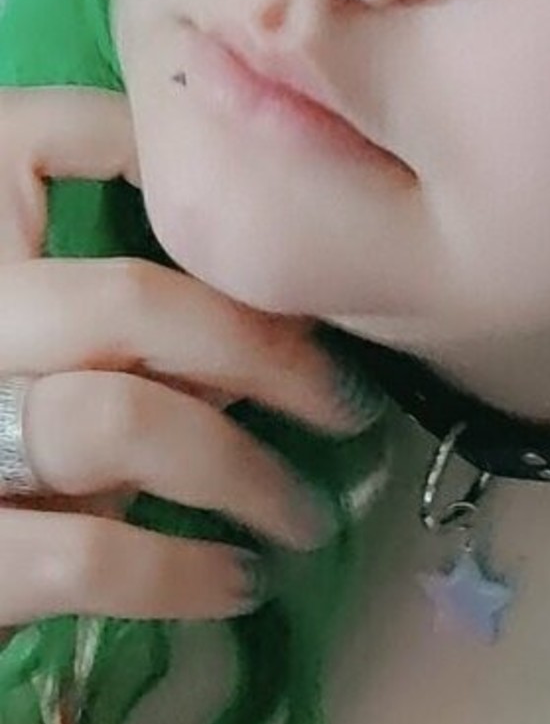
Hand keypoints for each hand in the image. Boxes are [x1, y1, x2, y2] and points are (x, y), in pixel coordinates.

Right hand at [0, 86, 359, 644]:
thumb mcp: (51, 363)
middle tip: (343, 406)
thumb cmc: (13, 466)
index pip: (25, 139)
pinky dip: (182, 571)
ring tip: (300, 516)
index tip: (262, 231)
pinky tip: (234, 584)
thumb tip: (267, 313)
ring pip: (116, 421)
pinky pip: (86, 553)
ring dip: (240, 472)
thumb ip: (121, 324)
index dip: (143, 149)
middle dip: (264, 354)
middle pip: (126, 302)